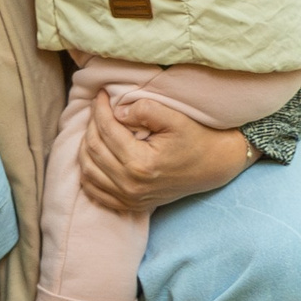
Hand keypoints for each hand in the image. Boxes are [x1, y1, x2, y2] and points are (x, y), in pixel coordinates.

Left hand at [77, 88, 254, 213]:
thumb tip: (116, 112)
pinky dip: (88, 173)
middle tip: (99, 109)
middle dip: (91, 125)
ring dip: (86, 147)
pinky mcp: (130, 205)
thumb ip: (144, 110)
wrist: (215, 166)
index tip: (101, 95)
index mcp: (140, 163)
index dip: (100, 109)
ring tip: (95, 128)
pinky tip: (93, 156)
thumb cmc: (196, 139)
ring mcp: (129, 198)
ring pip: (88, 171)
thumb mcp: (174, 117)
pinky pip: (94, 192)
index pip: (106, 130)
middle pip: (93, 150)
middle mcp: (131, 185)